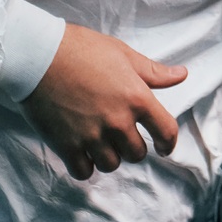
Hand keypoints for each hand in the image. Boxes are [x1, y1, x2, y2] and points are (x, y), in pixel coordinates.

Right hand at [22, 23, 186, 179]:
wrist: (39, 55)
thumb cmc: (82, 49)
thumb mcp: (123, 54)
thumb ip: (153, 72)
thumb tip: (181, 75)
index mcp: (137, 98)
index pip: (166, 132)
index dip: (169, 143)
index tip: (164, 148)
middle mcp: (118, 121)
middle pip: (137, 153)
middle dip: (133, 146)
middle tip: (122, 136)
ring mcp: (92, 136)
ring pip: (112, 164)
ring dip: (109, 156)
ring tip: (100, 142)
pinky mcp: (66, 145)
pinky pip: (83, 171)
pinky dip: (85, 165)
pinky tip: (82, 152)